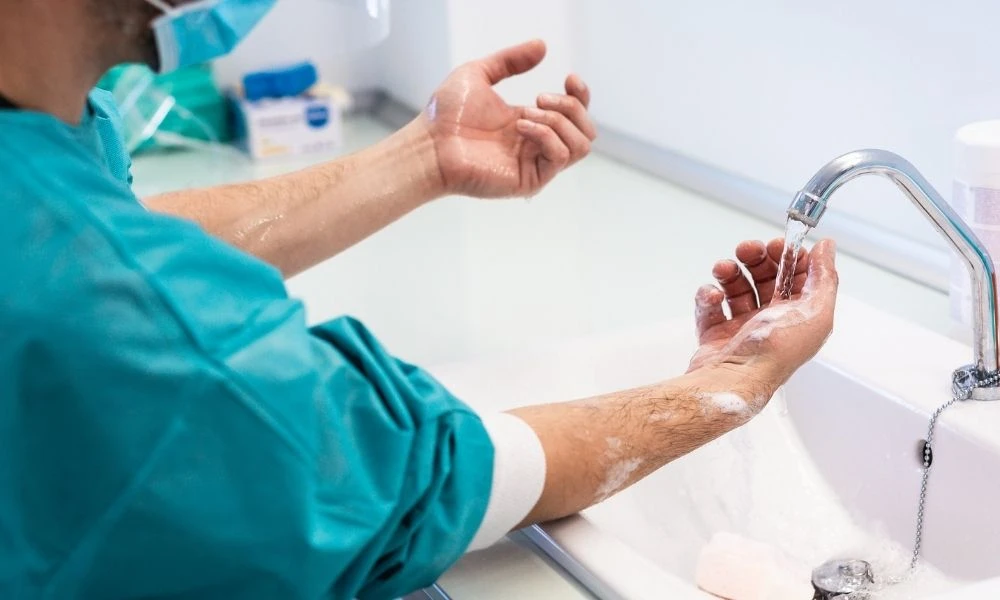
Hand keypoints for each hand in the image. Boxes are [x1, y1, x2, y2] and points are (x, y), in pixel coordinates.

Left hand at [421, 40, 596, 197]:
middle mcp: (537, 146)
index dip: (581, 95)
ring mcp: (535, 165)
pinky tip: (521, 127)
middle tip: (538, 98)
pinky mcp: (530, 180)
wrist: (430, 144)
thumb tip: (541, 46)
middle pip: (587, 131)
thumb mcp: (480, 73)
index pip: (575, 116)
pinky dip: (547, 136)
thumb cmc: (447, 115)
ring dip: (559, 122)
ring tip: (526, 113)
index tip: (569, 77)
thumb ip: (511, 60)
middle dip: (571, 107)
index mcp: (530, 124)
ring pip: (580, 145)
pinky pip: (560, 157)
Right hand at [688, 238, 838, 399]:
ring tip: (723, 269)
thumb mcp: (815, 312)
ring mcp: (743, 328)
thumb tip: (826, 248)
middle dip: (755, 258)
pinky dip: (708, 296)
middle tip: (746, 249)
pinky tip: (712, 296)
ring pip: (736, 288)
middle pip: (765, 278)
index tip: (778, 244)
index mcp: (799, 316)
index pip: (797, 277)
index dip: (788, 256)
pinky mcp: (716, 335)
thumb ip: (825, 276)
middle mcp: (773, 322)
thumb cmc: (774, 352)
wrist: (733, 379)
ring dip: (729, 272)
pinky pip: (711, 306)